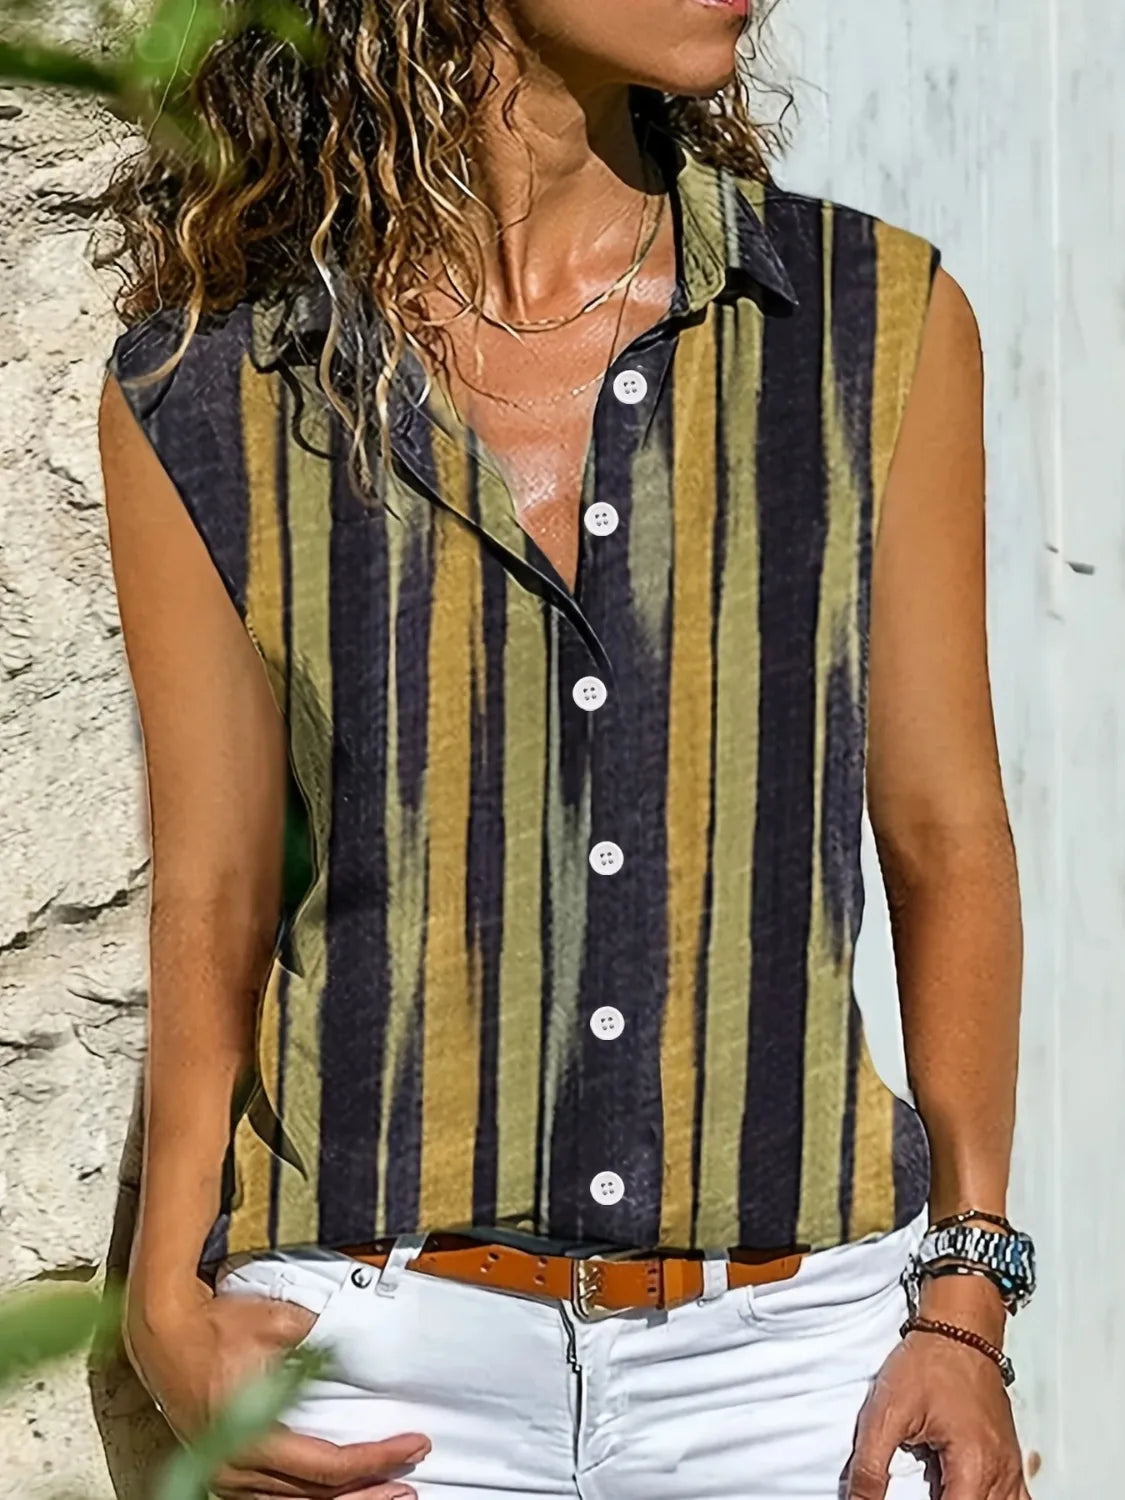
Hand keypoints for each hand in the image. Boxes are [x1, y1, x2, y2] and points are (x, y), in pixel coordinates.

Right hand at [123, 1273, 430, 1498]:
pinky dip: (307, 1499)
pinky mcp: (221, 1469)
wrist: (162, 1332)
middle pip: (316, 1498)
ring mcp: (225, 1473)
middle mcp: (237, 1467)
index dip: (378, 1459)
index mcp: (253, 1438)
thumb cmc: (213, 1327)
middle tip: (409, 1483)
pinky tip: (332, 1494)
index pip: (330, 1466)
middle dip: (369, 1490)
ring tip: (383, 1492)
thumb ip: (323, 1338)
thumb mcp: (278, 1322)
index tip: (414, 1445)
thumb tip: (362, 1348)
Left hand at [844, 1327, 1030, 1499]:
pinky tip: (967, 1495)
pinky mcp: (1011, 1461)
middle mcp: (1001, 1474)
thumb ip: (870, 1466)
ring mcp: (1011, 1469)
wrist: (960, 1330)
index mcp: (973, 1466)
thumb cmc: (927, 1364)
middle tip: (921, 1489)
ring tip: (937, 1491)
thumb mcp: (886, 1412)